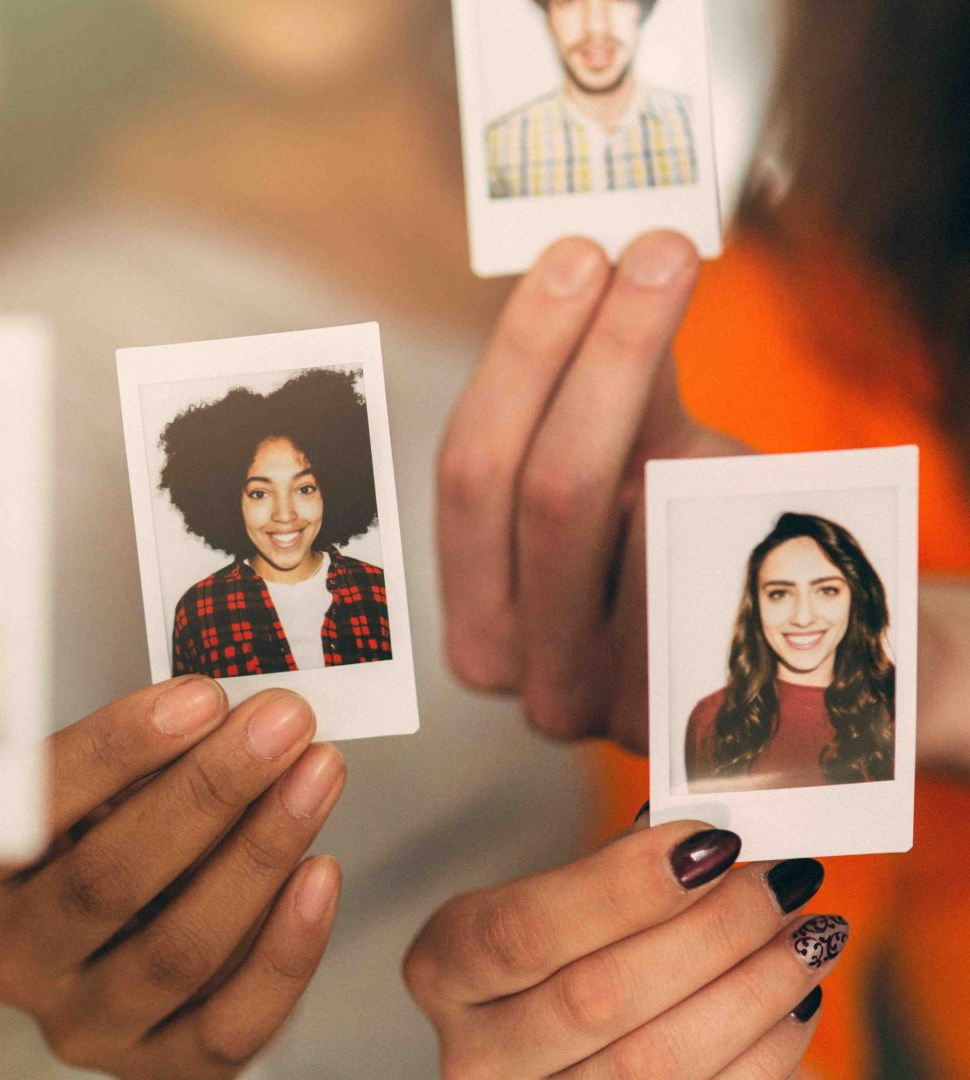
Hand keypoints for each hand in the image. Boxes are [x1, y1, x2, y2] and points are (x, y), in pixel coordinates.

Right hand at [0, 678, 345, 1078]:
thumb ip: (146, 754)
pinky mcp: (157, 1067)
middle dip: (209, 790)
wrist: (138, 935)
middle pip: (110, 878)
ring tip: (315, 776)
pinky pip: (231, 1023)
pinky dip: (286, 947)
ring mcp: (83, 1022)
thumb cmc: (118, 833)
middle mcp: (15, 955)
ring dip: (260, 852)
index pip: (31, 806)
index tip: (200, 697)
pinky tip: (320, 874)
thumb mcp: (102, 783)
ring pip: (178, 948)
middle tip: (280, 726)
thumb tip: (228, 710)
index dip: (119, 748)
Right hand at [404, 816, 845, 1078]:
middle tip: (777, 881)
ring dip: (753, 990)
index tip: (708, 843)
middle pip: (598, 997)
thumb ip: (615, 865)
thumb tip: (712, 833)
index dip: (622, 888)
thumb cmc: (558, 951)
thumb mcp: (554, 895)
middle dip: (708, 932)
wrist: (557, 1041)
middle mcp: (477, 1055)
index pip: (525, 929)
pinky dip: (767, 1051)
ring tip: (807, 932)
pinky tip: (796, 997)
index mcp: (444, 969)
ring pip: (657, 1062)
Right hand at [438, 232, 744, 749]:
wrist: (793, 659)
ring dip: (694, 430)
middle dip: (605, 354)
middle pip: (551, 491)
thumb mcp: (632, 466)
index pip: (473, 471)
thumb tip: (596, 261)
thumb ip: (608, 390)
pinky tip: (752, 464)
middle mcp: (521, 674)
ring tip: (721, 385)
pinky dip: (741, 499)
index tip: (580, 252)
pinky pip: (729, 564)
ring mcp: (609, 710)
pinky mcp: (701, 721)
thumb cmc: (689, 551)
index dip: (523, 355)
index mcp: (474, 616)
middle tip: (655, 253)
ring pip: (646, 527)